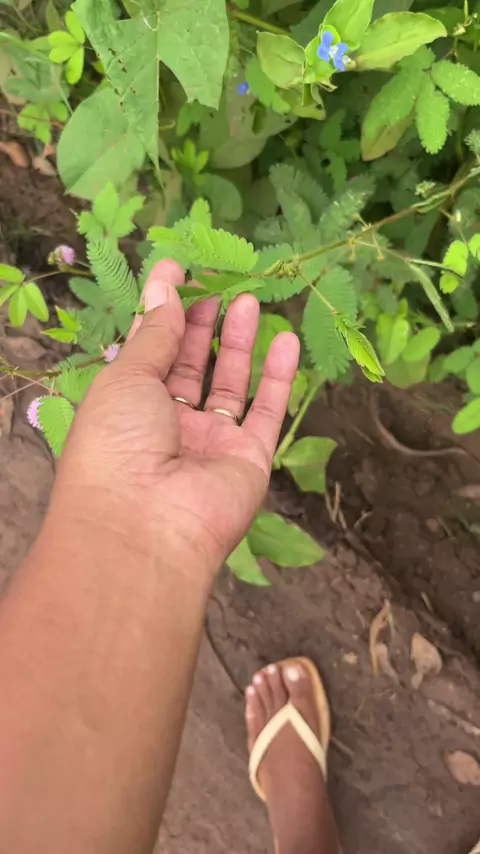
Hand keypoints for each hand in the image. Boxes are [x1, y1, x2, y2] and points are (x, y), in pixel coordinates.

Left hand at [51, 260, 299, 576]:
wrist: (146, 527)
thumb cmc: (118, 445)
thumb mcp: (127, 377)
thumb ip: (154, 333)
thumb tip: (164, 285)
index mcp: (128, 407)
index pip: (150, 350)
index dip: (163, 310)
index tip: (177, 268)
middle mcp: (168, 425)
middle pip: (190, 365)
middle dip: (203, 322)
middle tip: (219, 280)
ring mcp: (210, 444)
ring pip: (230, 385)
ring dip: (240, 342)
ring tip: (250, 299)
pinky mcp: (249, 460)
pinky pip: (267, 412)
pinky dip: (279, 378)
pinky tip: (287, 340)